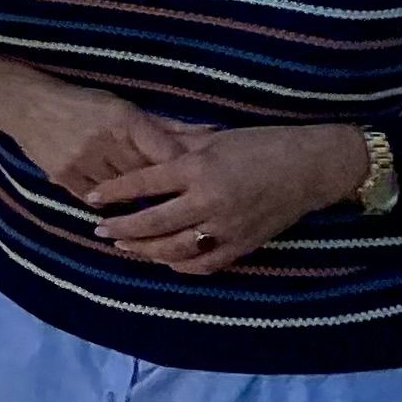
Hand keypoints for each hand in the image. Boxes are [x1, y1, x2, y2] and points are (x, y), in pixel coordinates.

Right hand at [0, 54, 197, 200]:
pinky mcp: (64, 178)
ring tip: (152, 203)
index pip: (167, 155)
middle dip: (164, 188)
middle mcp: (105, 143)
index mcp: (124, 121)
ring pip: (124, 194)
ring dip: (138, 198)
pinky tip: (117, 200)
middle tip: (183, 200)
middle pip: (148, 178)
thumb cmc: (82, 103)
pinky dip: (110, 201)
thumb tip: (212, 134)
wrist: (25, 104)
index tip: (201, 183)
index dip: (186, 172)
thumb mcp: (124, 107)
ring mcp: (82, 162)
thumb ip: (166, 126)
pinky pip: (97, 200)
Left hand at [86, 122, 373, 275]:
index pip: (143, 184)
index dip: (113, 192)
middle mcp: (209, 201)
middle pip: (152, 223)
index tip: (90, 198)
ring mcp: (228, 227)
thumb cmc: (261, 143)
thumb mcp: (214, 136)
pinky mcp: (245, 245)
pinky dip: (181, 265)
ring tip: (124, 246)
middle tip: (99, 229)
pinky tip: (164, 260)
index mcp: (198, 169)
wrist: (311, 167)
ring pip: (175, 249)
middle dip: (121, 228)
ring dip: (145, 250)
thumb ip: (175, 143)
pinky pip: (206, 264)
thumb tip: (139, 142)